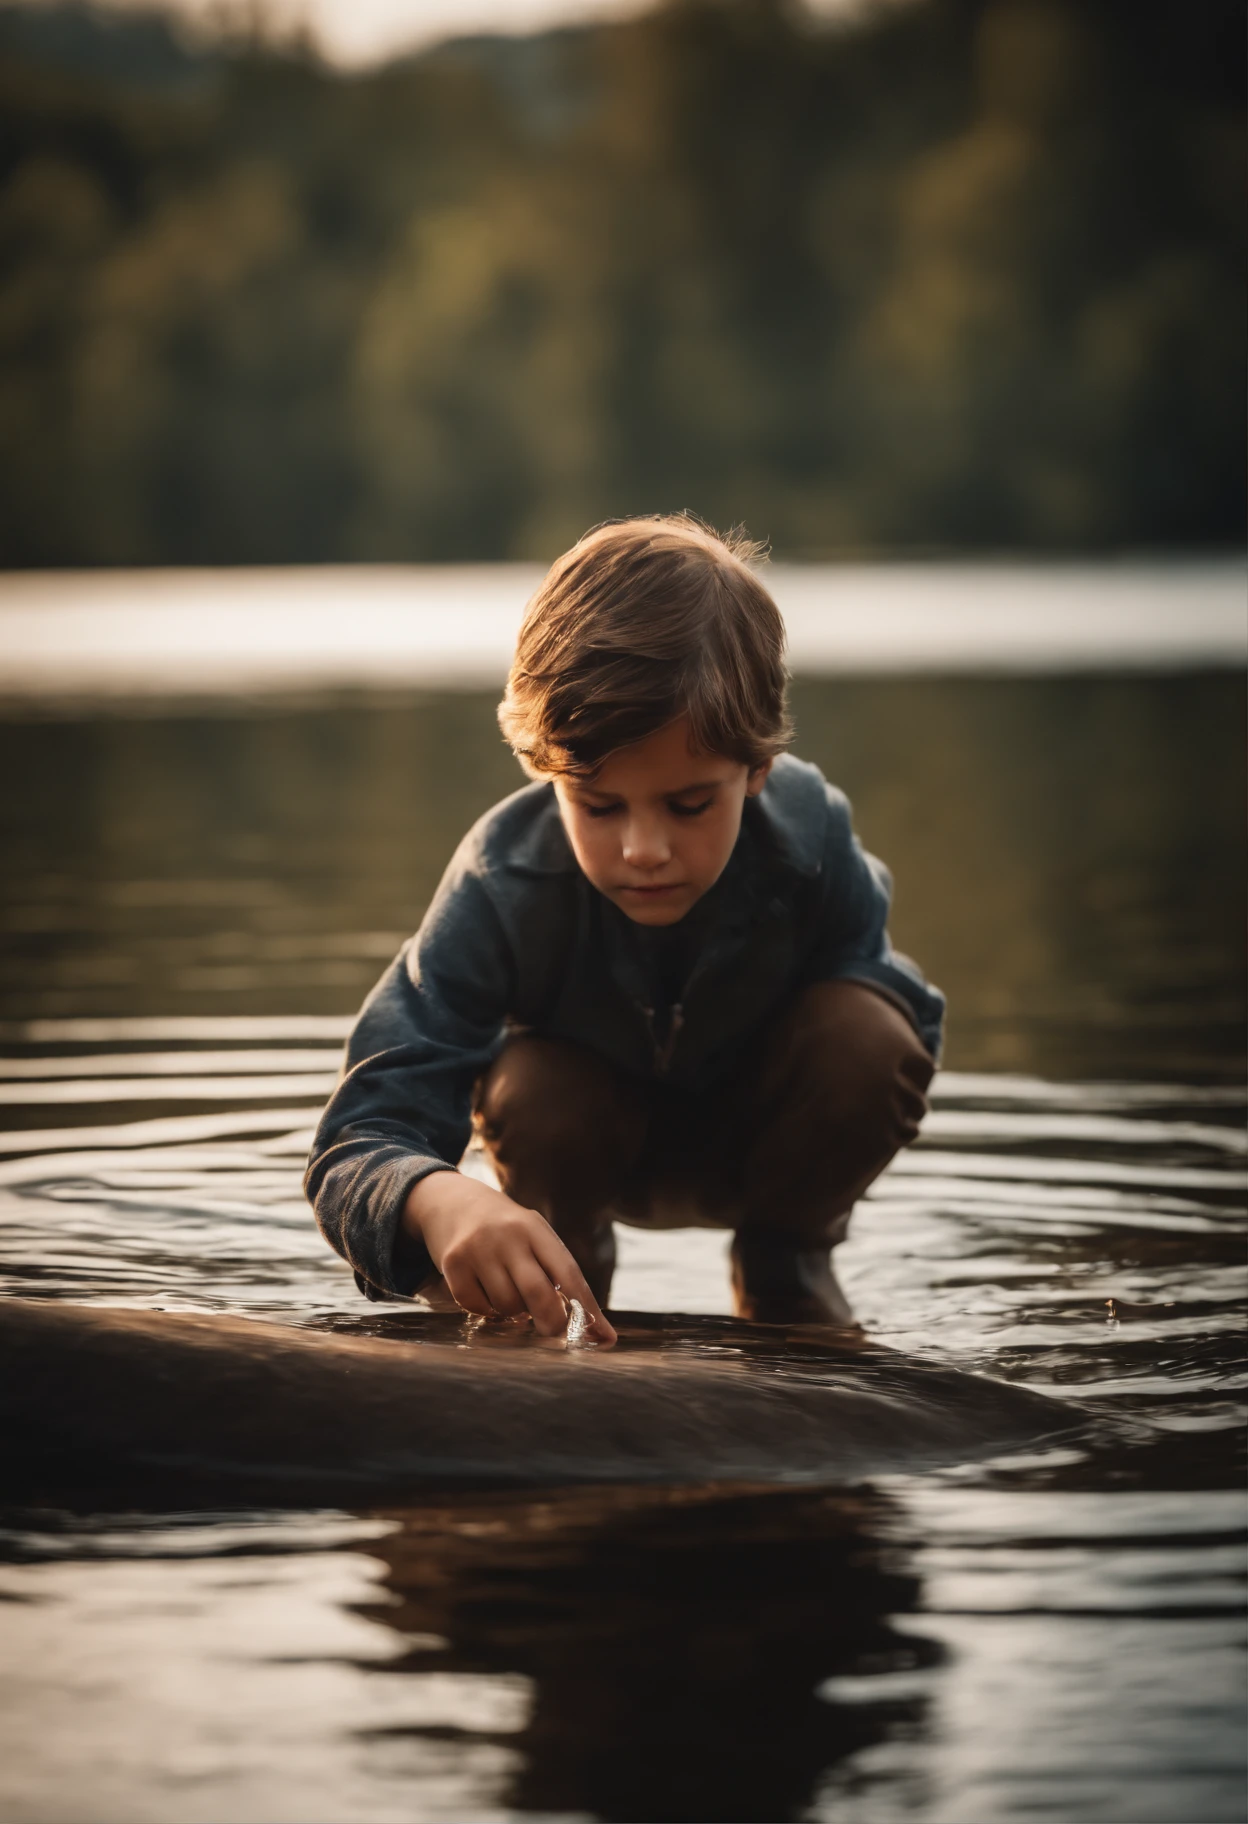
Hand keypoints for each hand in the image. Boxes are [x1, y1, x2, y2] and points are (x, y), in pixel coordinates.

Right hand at [403, 1172, 616, 1343]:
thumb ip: (560, 1274)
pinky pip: (476, 1306)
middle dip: (552, 1323)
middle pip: (538, 1293)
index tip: (602, 1337)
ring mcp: (478, 1248)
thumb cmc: (506, 1230)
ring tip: (510, 1295)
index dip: (587, 1308)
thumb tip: (598, 1331)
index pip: (569, 1272)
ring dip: (514, 1313)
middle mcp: (508, 1235)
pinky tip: (485, 1293)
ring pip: (507, 1305)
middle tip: (552, 1332)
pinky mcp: (453, 1263)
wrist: (452, 1201)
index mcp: (536, 1228)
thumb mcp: (533, 1235)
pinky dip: (485, 1310)